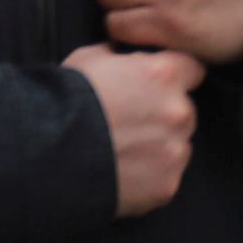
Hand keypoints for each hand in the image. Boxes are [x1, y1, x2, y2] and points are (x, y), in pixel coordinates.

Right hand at [68, 44, 196, 217]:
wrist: (50, 152)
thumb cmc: (67, 99)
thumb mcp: (89, 58)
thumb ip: (121, 57)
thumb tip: (124, 58)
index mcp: (163, 75)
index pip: (192, 68)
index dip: (174, 74)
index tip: (157, 82)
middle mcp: (178, 112)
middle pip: (185, 108)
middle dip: (164, 112)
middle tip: (131, 119)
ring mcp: (175, 152)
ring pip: (177, 144)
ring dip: (160, 144)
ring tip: (124, 148)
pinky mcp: (167, 185)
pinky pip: (166, 176)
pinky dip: (150, 174)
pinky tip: (123, 170)